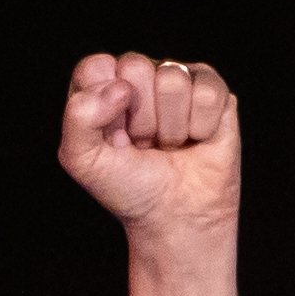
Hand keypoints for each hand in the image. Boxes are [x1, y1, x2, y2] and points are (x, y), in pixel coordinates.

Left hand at [58, 53, 242, 295]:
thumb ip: (77, 119)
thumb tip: (112, 85)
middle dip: (138, 118)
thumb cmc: (130, 201)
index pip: (96, 65)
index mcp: (106, 95)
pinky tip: (195, 147)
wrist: (177, 230)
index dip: (102, 99)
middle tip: (144, 151)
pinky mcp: (217, 100)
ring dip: (170, 127)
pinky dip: (201, 125)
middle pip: (137, 67)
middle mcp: (143, 86)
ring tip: (171, 154)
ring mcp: (180, 92)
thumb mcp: (84, 164)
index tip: (109, 137)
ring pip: (173, 79)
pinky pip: (207, 88)